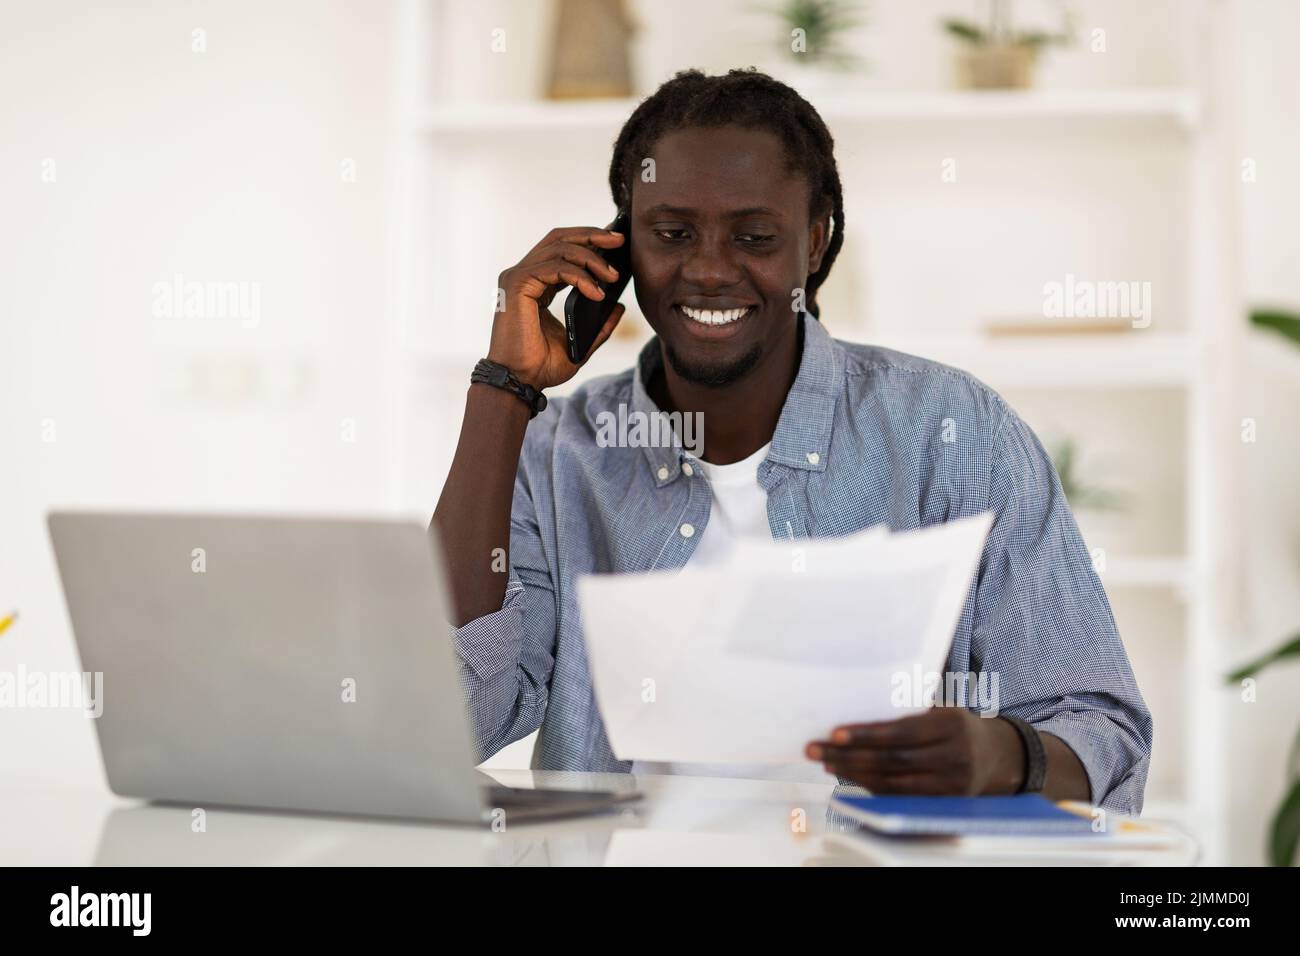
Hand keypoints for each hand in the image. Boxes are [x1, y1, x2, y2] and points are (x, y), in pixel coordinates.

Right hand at [487, 225, 626, 388]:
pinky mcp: (518, 283)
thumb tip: (619, 306)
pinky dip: (580, 277)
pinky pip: (556, 267)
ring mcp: (518, 277)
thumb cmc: (541, 366)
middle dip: (592, 234)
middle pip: (559, 237)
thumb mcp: (580, 342)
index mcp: (535, 284)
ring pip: (560, 248)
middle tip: (620, 241)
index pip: (561, 249)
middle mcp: (524, 275)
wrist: (521, 381)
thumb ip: (599, 325)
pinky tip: (596, 293)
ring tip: (612, 277)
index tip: (616, 245)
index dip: (589, 241)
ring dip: (592, 258)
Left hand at [805, 709, 1024, 795]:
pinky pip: (899, 797)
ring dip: (853, 773)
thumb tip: (858, 701)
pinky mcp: (943, 803)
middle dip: (848, 755)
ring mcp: (950, 784)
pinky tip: (849, 775)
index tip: (834, 733)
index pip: (900, 732)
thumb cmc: (956, 725)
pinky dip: (871, 787)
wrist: (998, 756)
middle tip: (815, 749)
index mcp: (950, 726)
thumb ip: (909, 709)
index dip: (866, 735)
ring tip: (826, 762)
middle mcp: (952, 757)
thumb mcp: (942, 710)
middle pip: (890, 761)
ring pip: (891, 783)